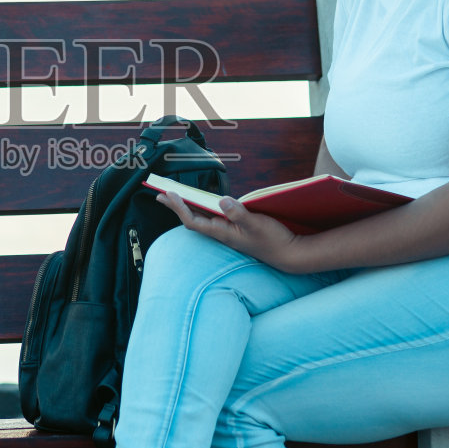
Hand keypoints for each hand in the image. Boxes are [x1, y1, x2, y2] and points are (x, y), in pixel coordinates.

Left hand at [156, 191, 306, 272]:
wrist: (288, 254)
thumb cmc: (273, 240)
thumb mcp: (257, 225)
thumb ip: (239, 213)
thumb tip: (222, 200)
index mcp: (222, 232)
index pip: (193, 220)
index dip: (178, 207)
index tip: (167, 194)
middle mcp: (222, 232)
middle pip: (192, 218)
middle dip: (176, 206)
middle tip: (159, 193)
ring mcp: (228, 231)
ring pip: (202, 217)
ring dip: (187, 205)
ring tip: (175, 195)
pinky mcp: (236, 229)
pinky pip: (214, 217)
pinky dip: (204, 208)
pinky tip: (203, 202)